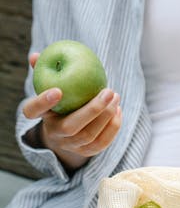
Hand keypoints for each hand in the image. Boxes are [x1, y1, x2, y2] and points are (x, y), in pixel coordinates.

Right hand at [23, 52, 121, 171]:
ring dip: (107, 115)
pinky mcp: (87, 152)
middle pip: (70, 127)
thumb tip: (36, 55)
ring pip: (89, 135)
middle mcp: (54, 134)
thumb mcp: (50, 86)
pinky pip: (102, 143)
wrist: (67, 131)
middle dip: (92, 110)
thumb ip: (43, 71)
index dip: (42, 102)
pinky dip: (113, 126)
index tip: (57, 90)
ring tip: (116, 96)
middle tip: (109, 91)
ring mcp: (71, 145)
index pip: (33, 111)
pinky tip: (118, 110)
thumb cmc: (61, 100)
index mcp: (42, 116)